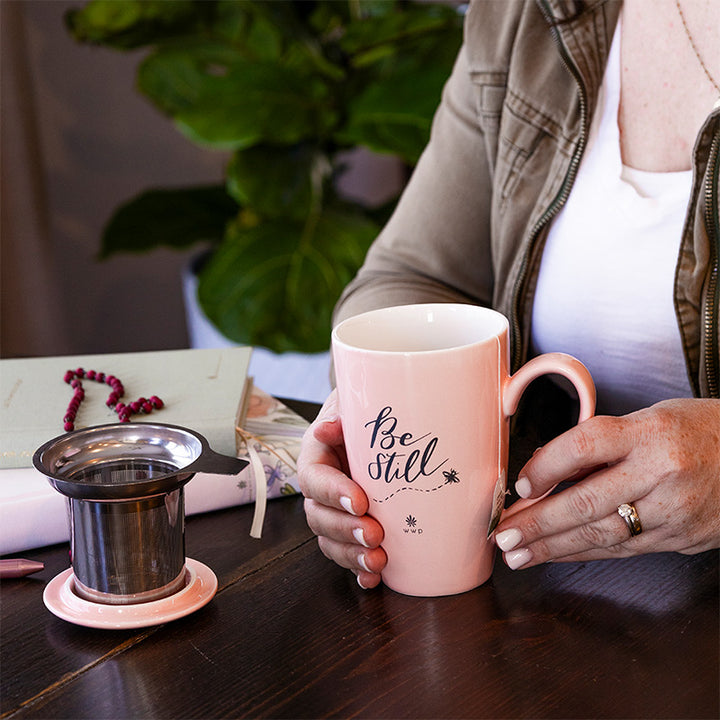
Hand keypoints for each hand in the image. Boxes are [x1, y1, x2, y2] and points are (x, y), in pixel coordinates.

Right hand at [297, 390, 386, 587]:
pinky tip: (374, 580)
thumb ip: (343, 414)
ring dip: (351, 555)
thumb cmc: (365, 410)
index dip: (333, 493)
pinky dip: (358, 571)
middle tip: (375, 535)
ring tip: (377, 562)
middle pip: (318, 516)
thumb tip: (330, 428)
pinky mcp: (352, 528)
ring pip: (330, 541)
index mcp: (317, 456)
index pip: (314, 478)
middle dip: (345, 530)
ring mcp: (335, 512)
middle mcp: (321, 488)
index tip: (360, 501)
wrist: (380, 421)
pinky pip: (347, 554)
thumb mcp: (353, 404)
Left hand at [494, 398, 719, 568]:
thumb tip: (543, 469)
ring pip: (601, 534)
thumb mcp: (648, 420)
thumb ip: (600, 443)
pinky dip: (583, 554)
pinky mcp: (681, 538)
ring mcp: (674, 511)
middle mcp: (662, 473)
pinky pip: (623, 550)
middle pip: (587, 501)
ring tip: (517, 554)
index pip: (585, 445)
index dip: (545, 466)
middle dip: (538, 523)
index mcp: (650, 433)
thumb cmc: (696, 431)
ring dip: (553, 547)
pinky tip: (555, 556)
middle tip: (503, 535)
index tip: (519, 486)